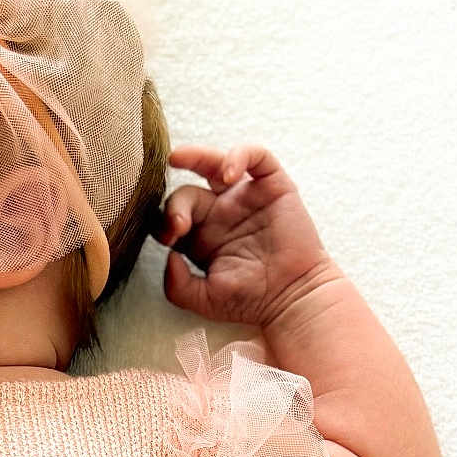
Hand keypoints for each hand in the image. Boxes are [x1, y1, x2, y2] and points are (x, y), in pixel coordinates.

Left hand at [155, 142, 336, 328]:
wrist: (292, 297)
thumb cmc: (251, 300)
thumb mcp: (205, 300)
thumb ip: (176, 286)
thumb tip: (168, 256)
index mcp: (201, 239)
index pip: (172, 219)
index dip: (164, 223)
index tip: (169, 239)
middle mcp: (219, 215)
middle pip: (187, 193)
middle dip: (176, 205)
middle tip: (178, 225)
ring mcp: (244, 198)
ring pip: (214, 163)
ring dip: (195, 157)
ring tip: (181, 160)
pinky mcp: (272, 186)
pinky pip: (256, 156)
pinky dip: (240, 155)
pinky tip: (229, 174)